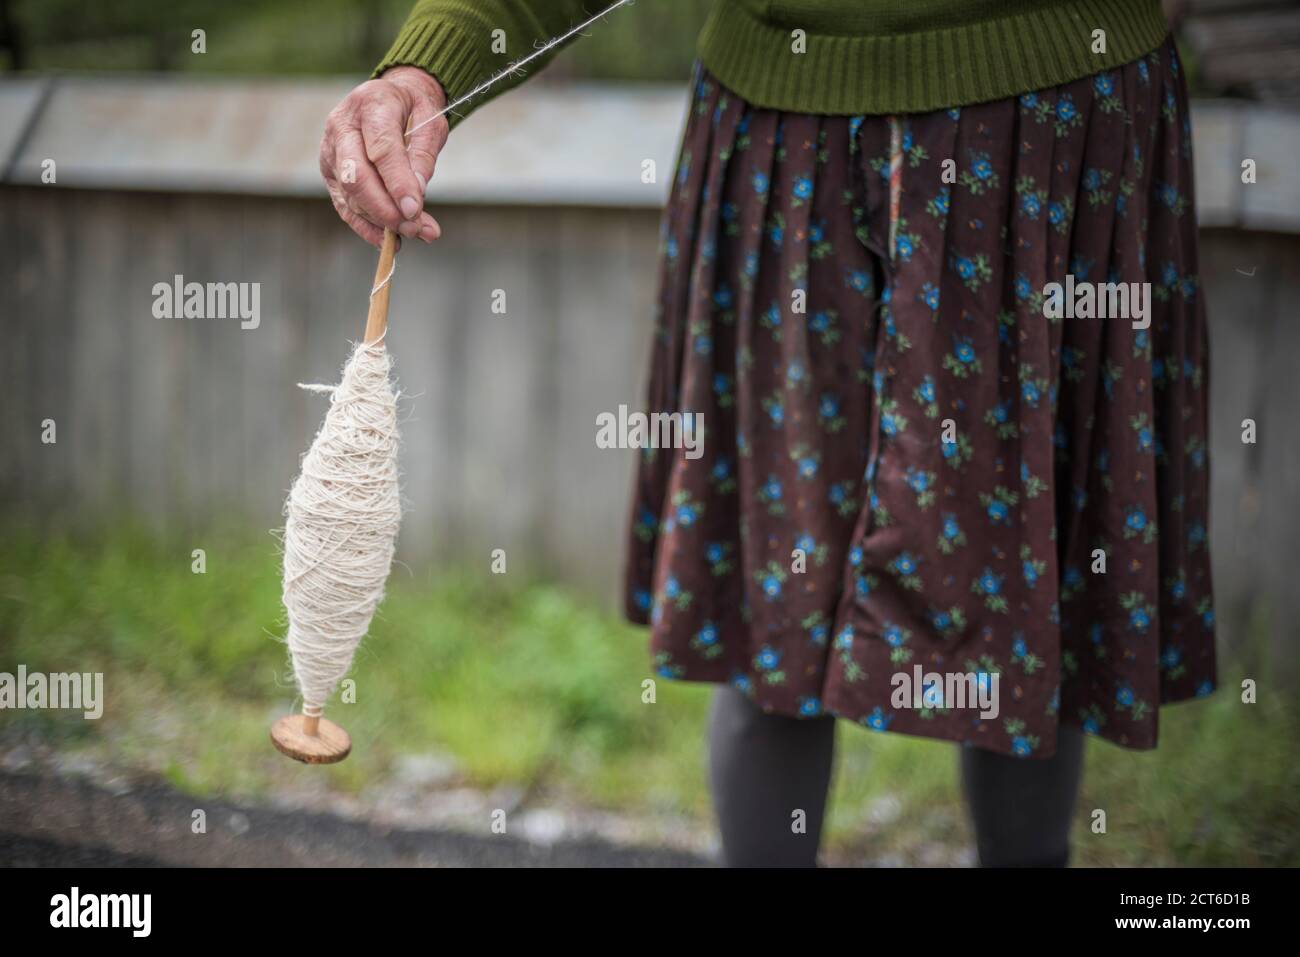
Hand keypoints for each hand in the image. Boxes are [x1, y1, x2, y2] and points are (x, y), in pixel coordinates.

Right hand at [319, 66, 448, 246]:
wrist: (389, 97)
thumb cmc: (413, 109)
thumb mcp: (431, 121)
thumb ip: (423, 155)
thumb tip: (416, 194)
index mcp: (371, 104)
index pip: (382, 150)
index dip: (398, 183)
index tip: (415, 210)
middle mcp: (342, 126)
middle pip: (357, 176)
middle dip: (385, 209)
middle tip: (415, 228)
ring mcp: (330, 151)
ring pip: (351, 196)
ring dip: (382, 221)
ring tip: (418, 233)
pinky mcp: (330, 172)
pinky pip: (345, 206)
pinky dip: (366, 228)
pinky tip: (389, 242)